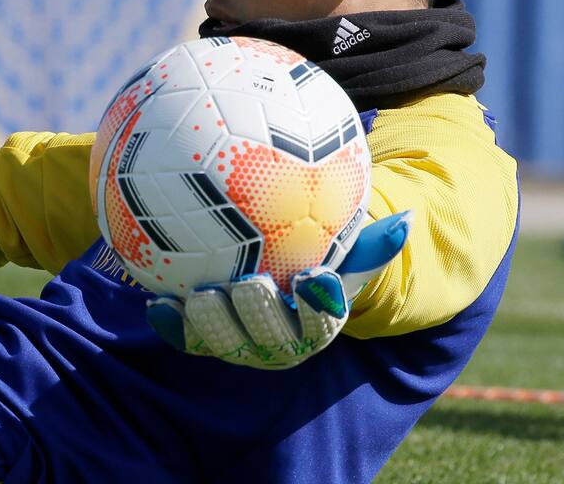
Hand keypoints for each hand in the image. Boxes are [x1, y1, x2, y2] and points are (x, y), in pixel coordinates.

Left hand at [145, 210, 411, 368]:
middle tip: (250, 282)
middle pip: (271, 337)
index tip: (314, 276)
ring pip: (225, 343)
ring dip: (213, 323)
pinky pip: (185, 338)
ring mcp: (239, 346)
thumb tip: (406, 218)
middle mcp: (279, 343)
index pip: (322, 319)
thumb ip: (370, 239)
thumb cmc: (316, 259)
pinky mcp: (203, 341)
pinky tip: (156, 303)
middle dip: (260, 314)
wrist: (275, 283)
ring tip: (201, 295)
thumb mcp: (344, 250)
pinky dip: (171, 324)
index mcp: (315, 324)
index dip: (317, 304)